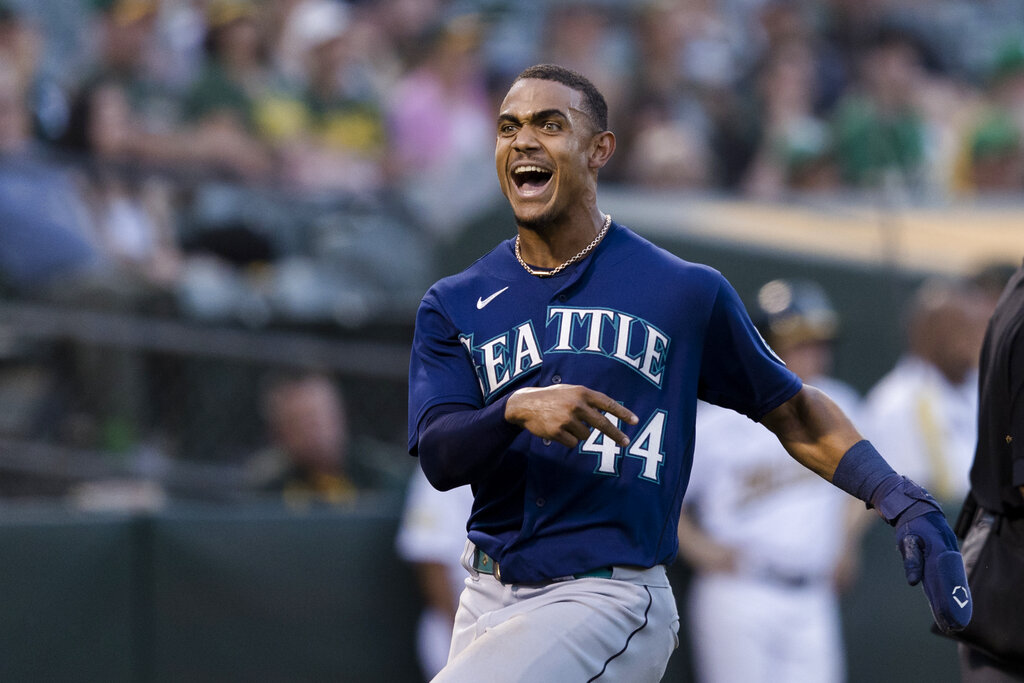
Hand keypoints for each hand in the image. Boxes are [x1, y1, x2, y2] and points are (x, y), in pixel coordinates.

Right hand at [505, 384, 637, 447]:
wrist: (525, 404)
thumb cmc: (552, 397)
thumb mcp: (570, 391)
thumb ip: (588, 399)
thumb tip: (609, 412)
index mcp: (581, 392)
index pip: (607, 403)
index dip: (622, 413)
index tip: (635, 421)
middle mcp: (576, 405)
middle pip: (602, 424)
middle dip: (616, 434)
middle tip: (626, 443)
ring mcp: (566, 419)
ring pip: (586, 435)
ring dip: (578, 433)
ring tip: (565, 424)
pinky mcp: (557, 432)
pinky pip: (573, 443)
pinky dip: (568, 440)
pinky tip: (557, 430)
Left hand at [895, 511, 971, 632]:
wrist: (917, 509)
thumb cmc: (911, 526)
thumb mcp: (908, 540)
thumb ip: (912, 560)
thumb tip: (914, 582)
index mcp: (941, 552)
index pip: (946, 582)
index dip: (948, 600)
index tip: (948, 616)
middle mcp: (949, 556)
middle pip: (953, 585)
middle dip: (953, 606)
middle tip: (952, 624)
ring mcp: (948, 556)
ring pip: (952, 582)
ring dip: (952, 600)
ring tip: (951, 620)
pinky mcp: (944, 557)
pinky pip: (948, 577)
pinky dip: (948, 590)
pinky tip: (947, 603)